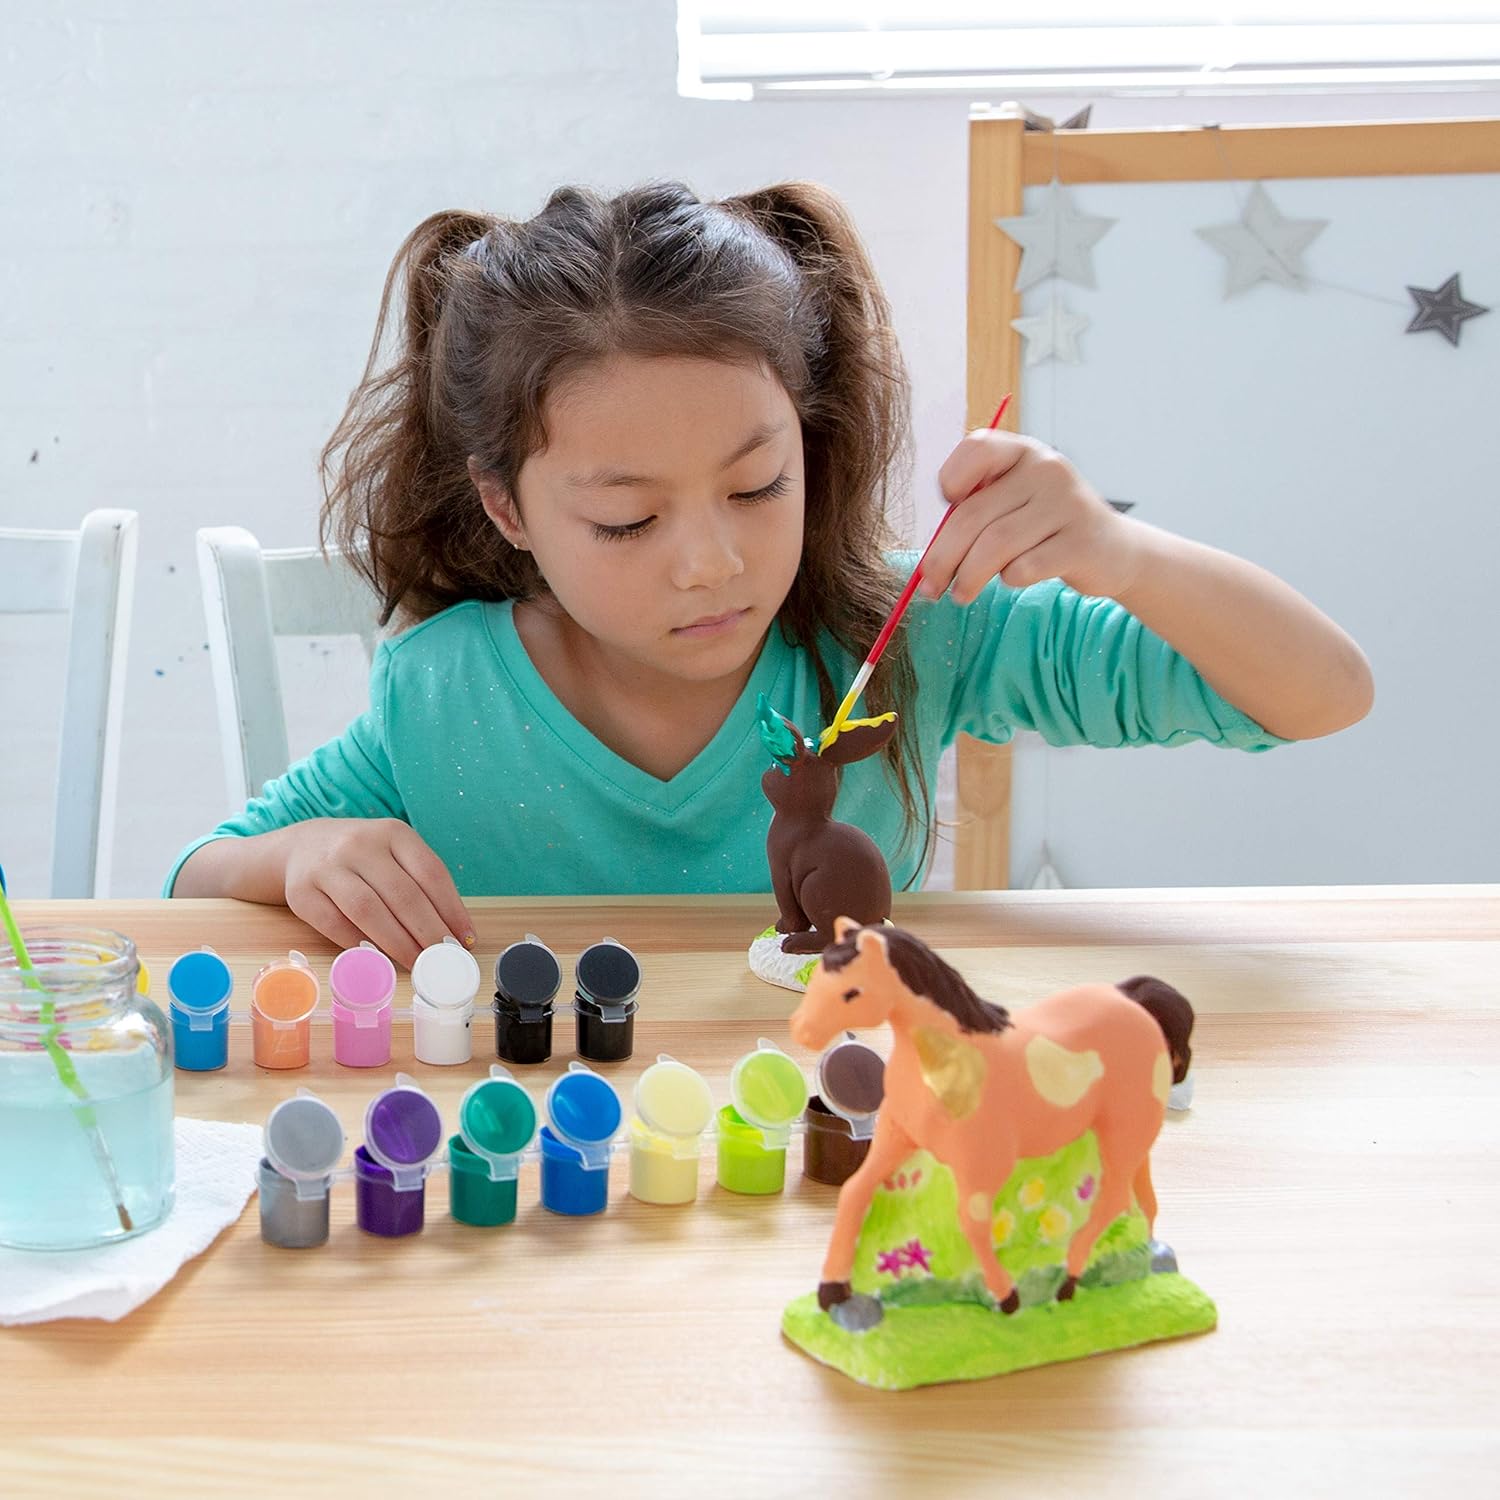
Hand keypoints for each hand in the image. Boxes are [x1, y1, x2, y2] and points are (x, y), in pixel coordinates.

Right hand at [280, 818, 474, 968]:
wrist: (302, 846)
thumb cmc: (363, 857)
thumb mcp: (394, 853)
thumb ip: (422, 884)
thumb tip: (454, 932)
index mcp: (393, 832)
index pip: (431, 873)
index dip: (452, 909)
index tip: (464, 939)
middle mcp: (360, 845)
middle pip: (403, 894)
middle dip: (428, 932)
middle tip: (443, 959)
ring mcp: (328, 867)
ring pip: (369, 911)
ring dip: (398, 943)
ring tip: (417, 963)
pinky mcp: (301, 892)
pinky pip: (335, 925)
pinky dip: (360, 945)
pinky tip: (379, 958)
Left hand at [923, 429, 1144, 603]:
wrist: (1112, 549)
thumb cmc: (1045, 527)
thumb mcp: (1013, 502)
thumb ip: (974, 511)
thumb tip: (929, 560)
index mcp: (1023, 452)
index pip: (975, 449)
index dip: (950, 480)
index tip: (947, 507)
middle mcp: (1047, 469)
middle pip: (973, 514)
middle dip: (942, 557)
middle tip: (930, 586)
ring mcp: (1067, 504)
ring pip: (995, 545)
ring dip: (968, 577)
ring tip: (960, 594)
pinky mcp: (1081, 543)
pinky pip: (1025, 567)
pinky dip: (1009, 579)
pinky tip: (1012, 578)